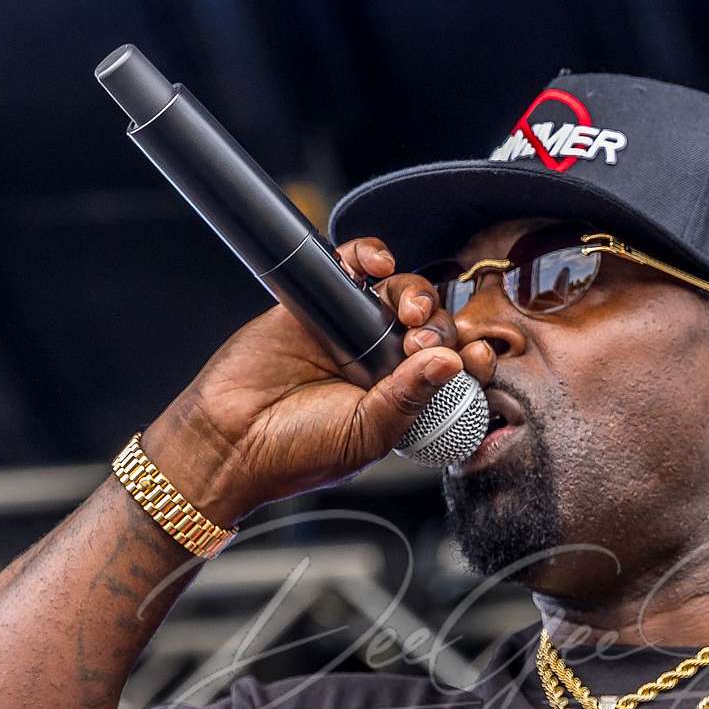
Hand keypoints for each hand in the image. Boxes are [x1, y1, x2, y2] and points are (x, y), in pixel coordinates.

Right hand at [141, 235, 494, 518]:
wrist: (230, 441)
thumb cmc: (296, 454)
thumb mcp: (367, 434)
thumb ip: (410, 398)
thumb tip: (451, 362)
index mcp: (405, 400)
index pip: (455, 370)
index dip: (472, 357)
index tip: (478, 356)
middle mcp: (384, 363)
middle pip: (434, 326)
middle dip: (440, 327)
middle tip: (420, 343)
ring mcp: (352, 330)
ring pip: (402, 293)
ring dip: (416, 293)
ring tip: (406, 312)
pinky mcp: (318, 303)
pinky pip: (352, 266)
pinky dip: (370, 254)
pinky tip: (378, 265)